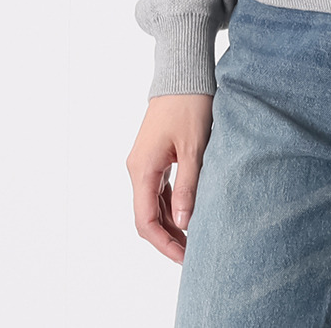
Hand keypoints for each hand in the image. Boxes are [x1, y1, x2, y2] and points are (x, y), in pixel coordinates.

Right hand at [127, 93, 213, 261]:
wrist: (183, 73)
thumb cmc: (190, 104)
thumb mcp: (193, 147)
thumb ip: (188, 186)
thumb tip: (183, 223)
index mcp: (142, 169)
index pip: (145, 221)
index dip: (164, 244)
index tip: (184, 258)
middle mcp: (137, 168)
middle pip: (146, 216)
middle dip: (168, 238)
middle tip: (192, 254)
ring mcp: (144, 162)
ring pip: (152, 204)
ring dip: (170, 223)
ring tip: (193, 239)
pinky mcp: (154, 155)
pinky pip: (158, 189)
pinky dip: (171, 205)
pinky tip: (188, 214)